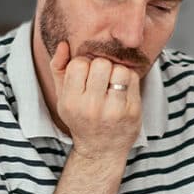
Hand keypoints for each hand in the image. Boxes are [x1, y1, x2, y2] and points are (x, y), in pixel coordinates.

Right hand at [49, 41, 141, 159]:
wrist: (101, 149)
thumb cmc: (81, 118)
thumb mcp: (63, 98)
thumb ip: (59, 69)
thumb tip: (64, 44)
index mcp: (71, 102)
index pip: (79, 64)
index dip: (84, 65)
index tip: (86, 76)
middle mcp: (92, 108)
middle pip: (101, 64)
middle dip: (102, 66)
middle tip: (101, 78)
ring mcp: (114, 111)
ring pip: (120, 69)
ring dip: (117, 71)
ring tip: (112, 83)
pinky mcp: (133, 112)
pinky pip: (134, 78)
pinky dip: (129, 79)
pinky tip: (123, 89)